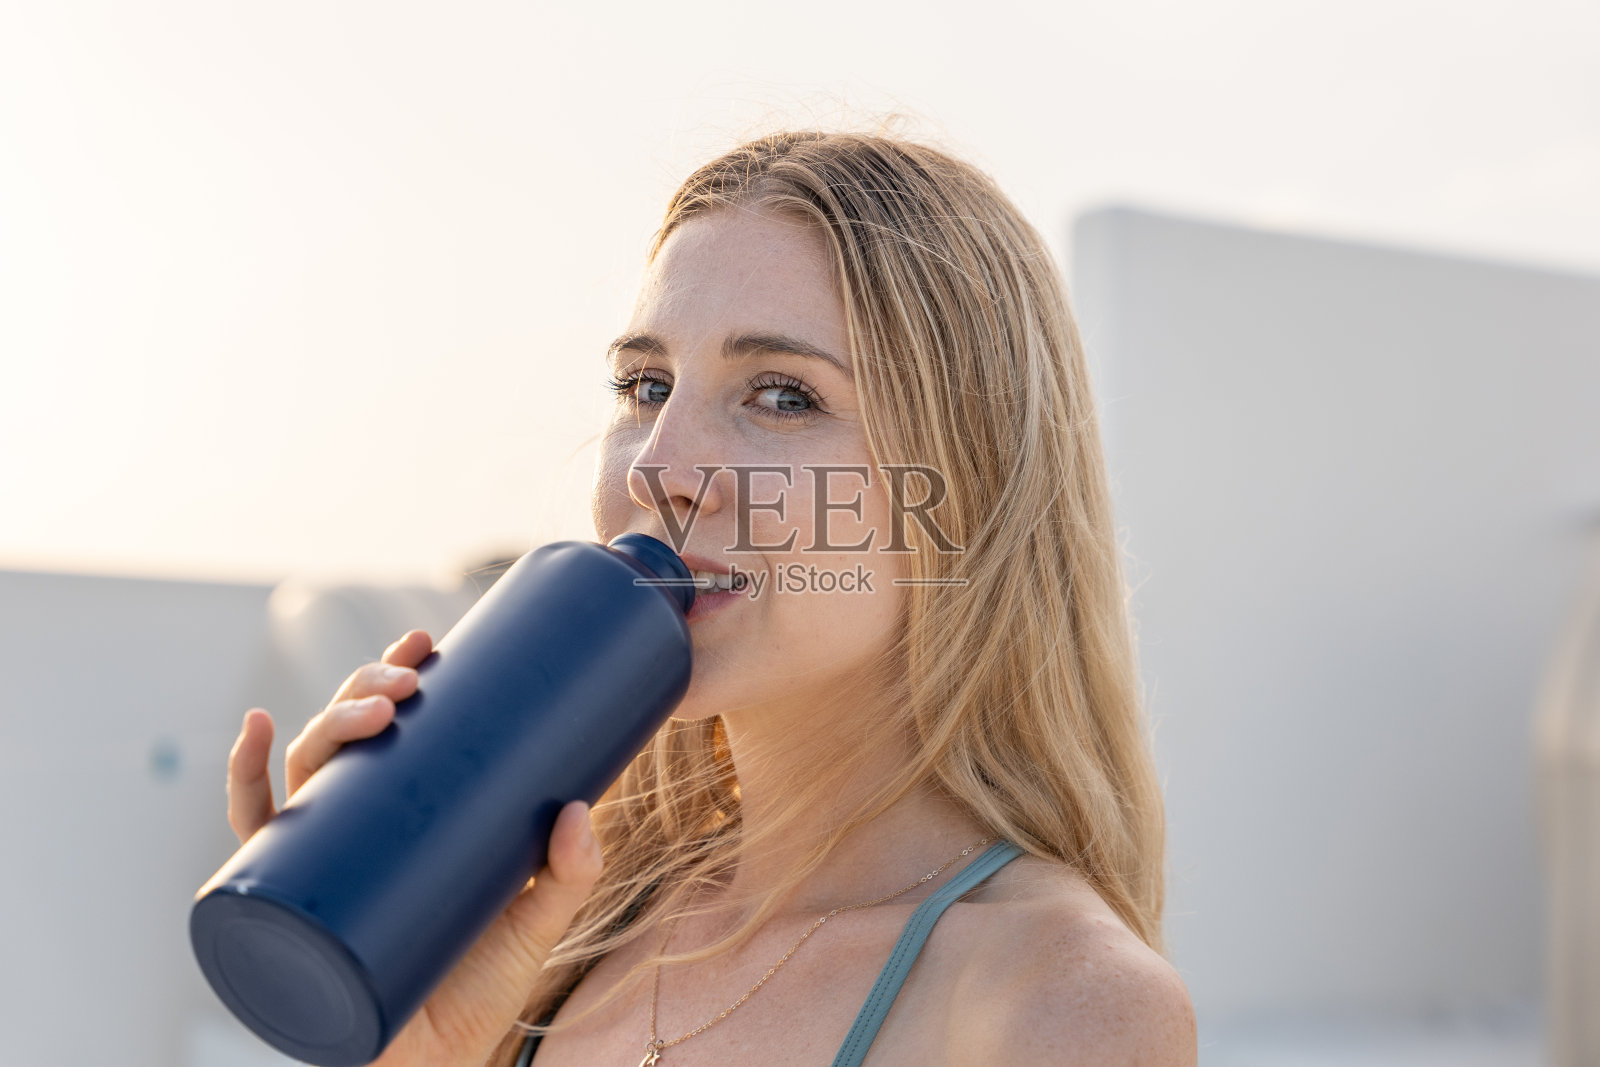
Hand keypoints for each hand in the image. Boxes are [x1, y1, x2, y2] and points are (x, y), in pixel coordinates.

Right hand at [225, 629, 603, 1065]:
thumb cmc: (483, 991)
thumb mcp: (537, 921)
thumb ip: (569, 870)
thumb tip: (581, 807)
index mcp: (413, 815)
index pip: (398, 730)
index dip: (402, 674)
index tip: (430, 640)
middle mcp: (362, 827)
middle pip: (349, 737)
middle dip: (370, 689)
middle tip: (411, 679)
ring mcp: (325, 860)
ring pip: (307, 771)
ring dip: (327, 722)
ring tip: (375, 706)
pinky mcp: (294, 904)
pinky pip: (252, 839)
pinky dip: (244, 780)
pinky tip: (254, 731)